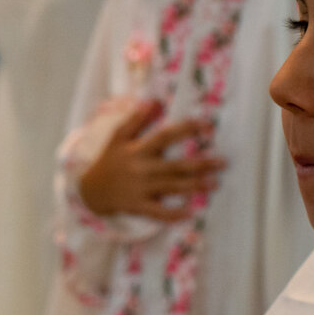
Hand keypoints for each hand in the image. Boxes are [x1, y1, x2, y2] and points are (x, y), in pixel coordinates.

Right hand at [77, 101, 225, 219]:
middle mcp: (142, 168)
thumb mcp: (118, 137)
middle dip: (201, 164)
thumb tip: (154, 100)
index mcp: (139, 149)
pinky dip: (174, 214)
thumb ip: (136, 119)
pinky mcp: (138, 206)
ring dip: (195, 186)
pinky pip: (158, 212)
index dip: (187, 129)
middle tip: (223, 162)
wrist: (90, 191)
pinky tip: (190, 213)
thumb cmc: (109, 161)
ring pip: (172, 187)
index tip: (207, 125)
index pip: (166, 135)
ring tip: (215, 183)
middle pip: (176, 165)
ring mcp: (141, 188)